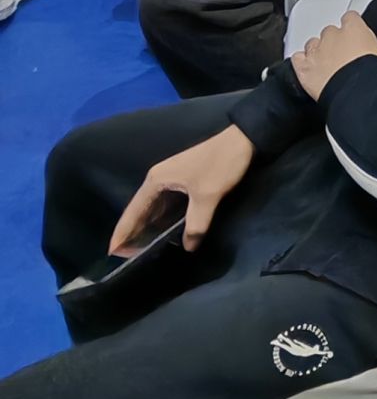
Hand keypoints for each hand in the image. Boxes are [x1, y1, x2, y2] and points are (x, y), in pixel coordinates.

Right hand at [109, 124, 253, 254]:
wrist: (242, 139)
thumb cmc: (220, 165)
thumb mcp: (207, 196)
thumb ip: (196, 224)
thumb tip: (188, 247)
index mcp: (156, 181)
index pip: (132, 212)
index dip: (122, 232)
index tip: (112, 253)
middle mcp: (158, 180)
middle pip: (139, 211)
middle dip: (131, 233)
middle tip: (126, 258)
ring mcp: (170, 179)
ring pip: (152, 209)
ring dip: (146, 227)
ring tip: (140, 250)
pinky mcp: (182, 181)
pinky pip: (165, 205)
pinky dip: (161, 220)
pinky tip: (162, 233)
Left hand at [291, 10, 376, 99]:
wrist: (354, 92)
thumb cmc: (375, 73)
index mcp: (355, 29)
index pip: (351, 17)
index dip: (353, 25)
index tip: (357, 33)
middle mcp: (332, 36)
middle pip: (330, 31)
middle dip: (335, 40)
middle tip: (345, 54)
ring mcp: (316, 51)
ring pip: (312, 43)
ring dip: (318, 50)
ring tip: (326, 62)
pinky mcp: (303, 69)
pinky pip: (296, 59)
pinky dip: (300, 62)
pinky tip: (306, 66)